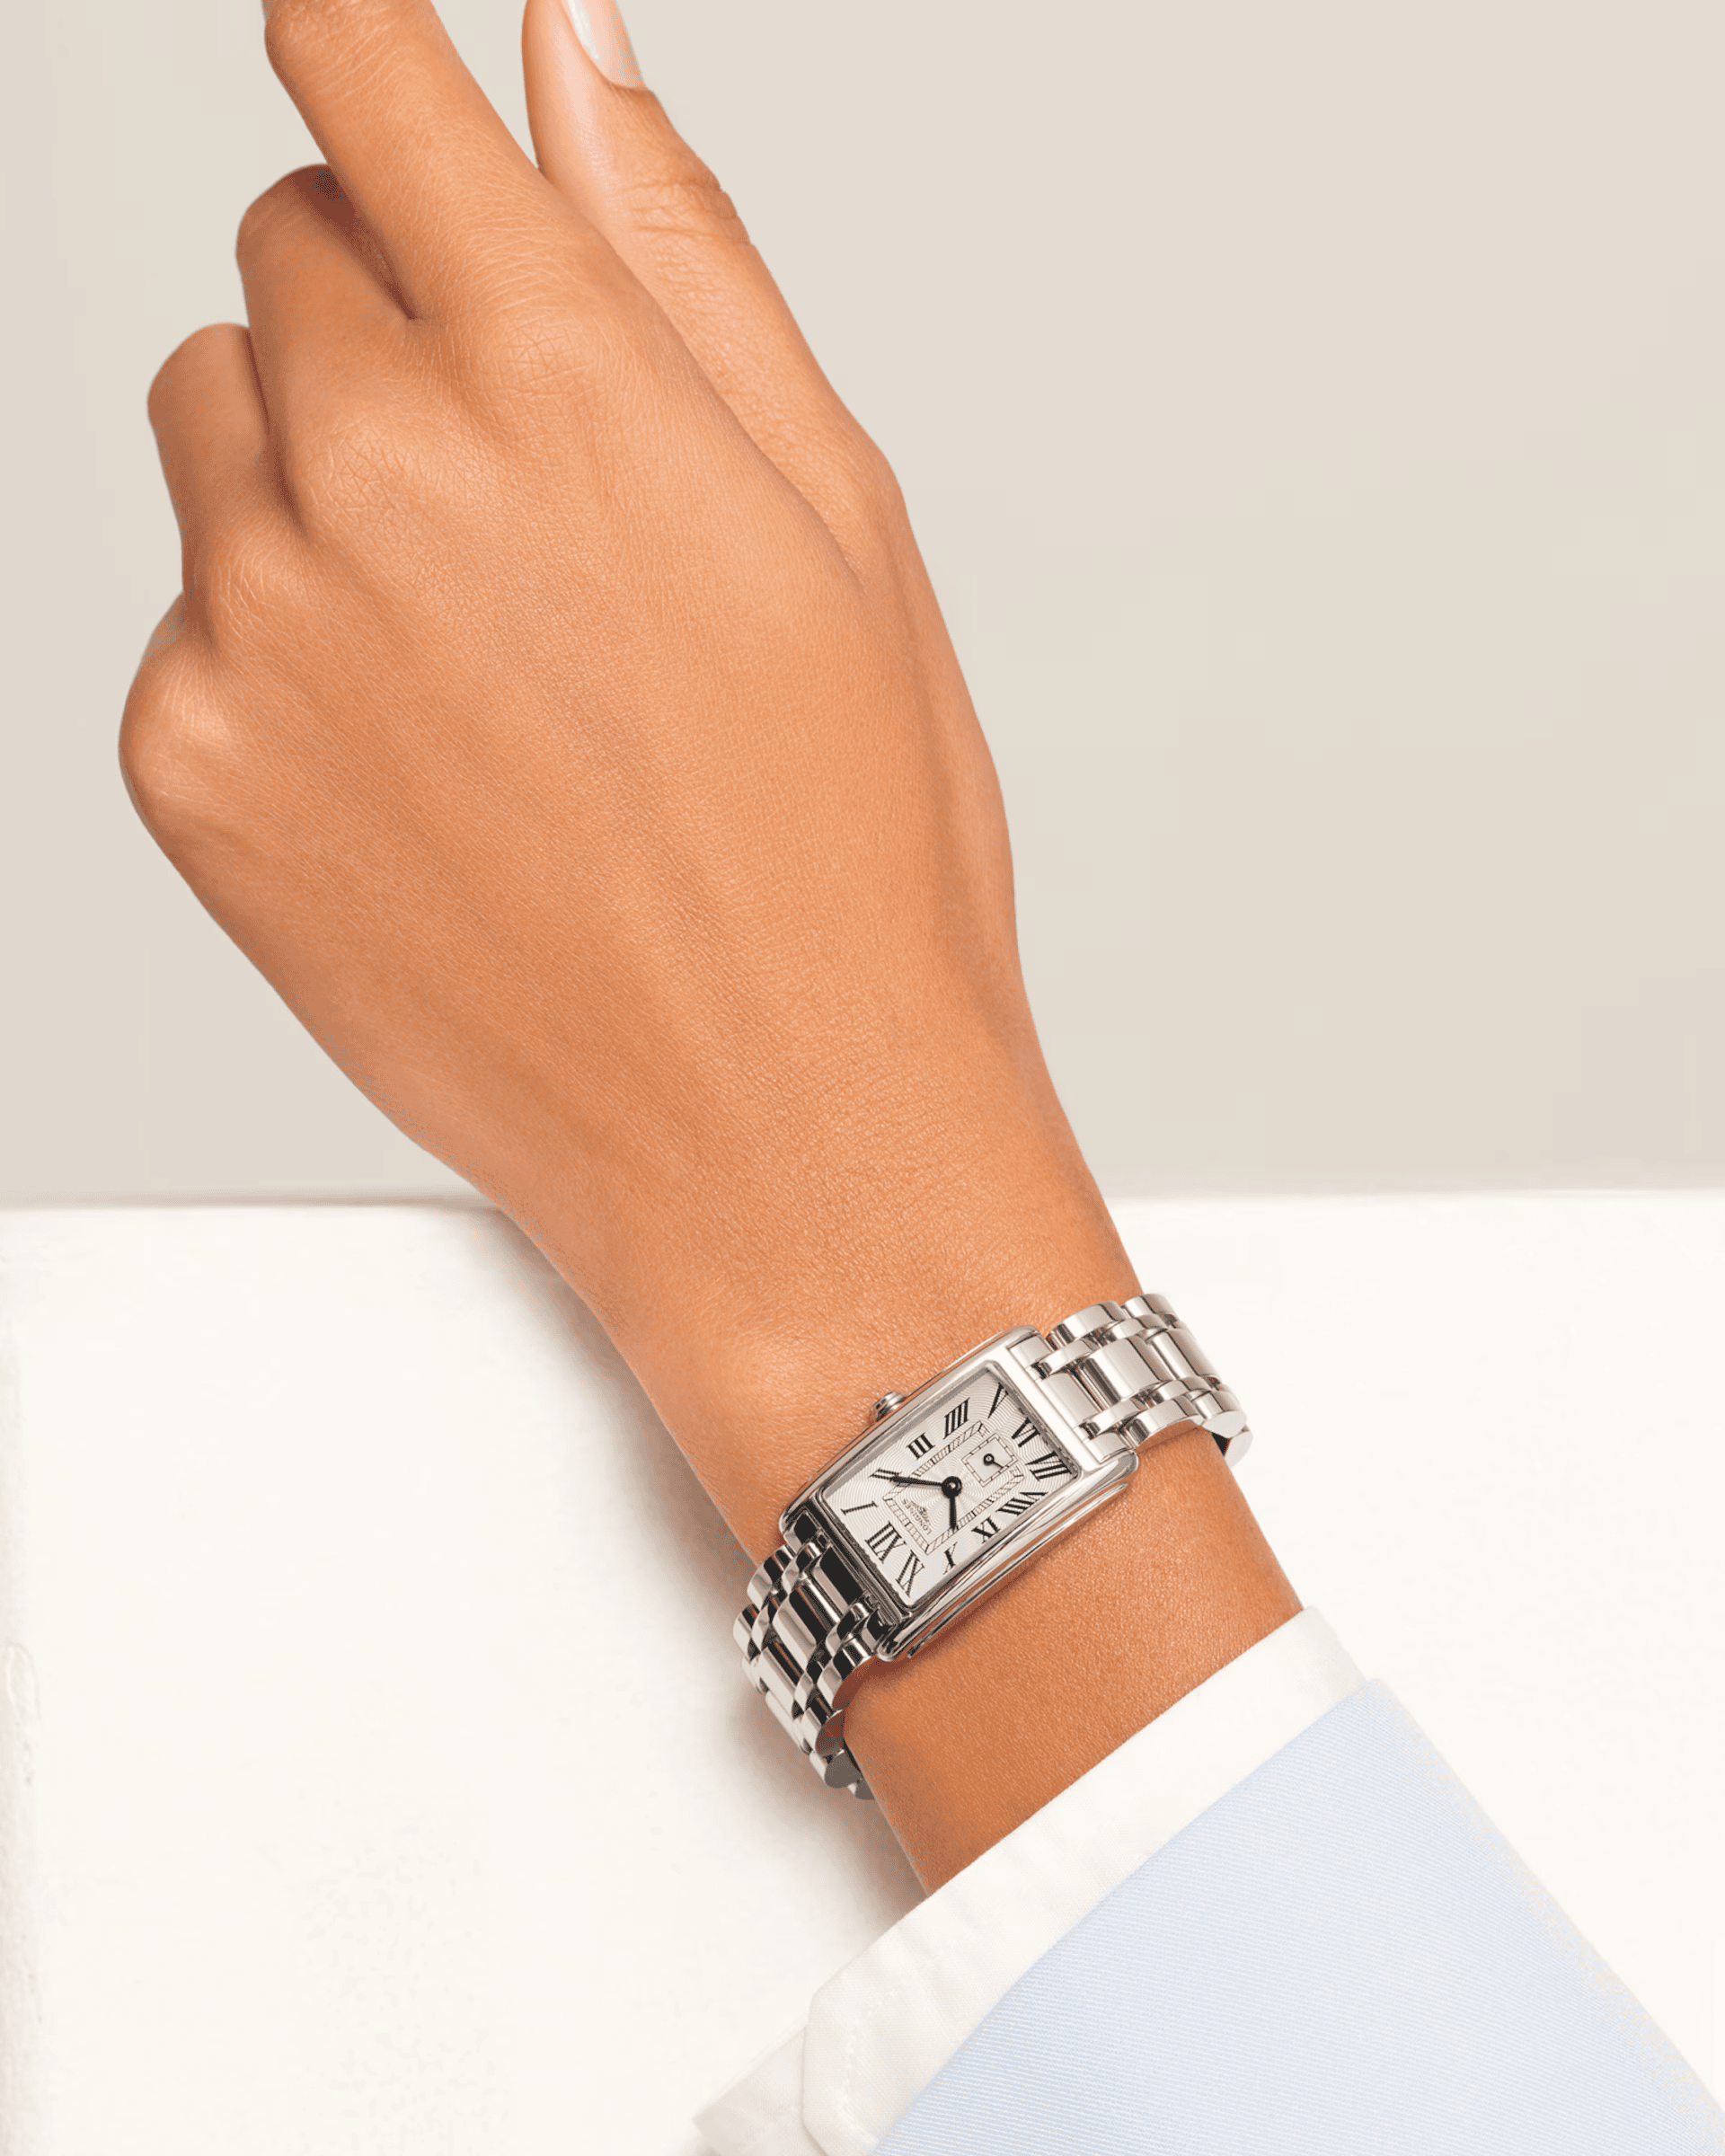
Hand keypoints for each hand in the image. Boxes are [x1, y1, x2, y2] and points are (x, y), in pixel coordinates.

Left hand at [123, 0, 1130, 1557]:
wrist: (777, 1138)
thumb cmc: (847, 858)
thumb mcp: (836, 523)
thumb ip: (683, 259)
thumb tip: (573, 56)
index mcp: (566, 383)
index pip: (364, 75)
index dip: (365, 46)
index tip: (369, 61)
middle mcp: (380, 478)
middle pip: (288, 246)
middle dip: (395, 307)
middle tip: (536, 481)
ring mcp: (260, 630)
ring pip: (217, 419)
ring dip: (321, 467)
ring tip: (483, 639)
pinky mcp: (190, 768)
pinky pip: (188, 610)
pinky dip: (280, 644)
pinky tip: (426, 762)